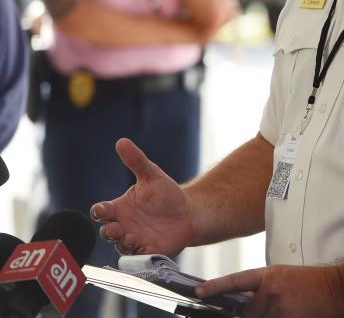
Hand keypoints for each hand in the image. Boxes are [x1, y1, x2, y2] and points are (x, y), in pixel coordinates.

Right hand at [90, 138, 192, 256]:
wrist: (188, 212)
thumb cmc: (166, 194)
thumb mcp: (151, 175)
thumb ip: (136, 160)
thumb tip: (122, 141)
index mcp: (119, 208)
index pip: (101, 212)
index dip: (99, 211)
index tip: (103, 209)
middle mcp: (123, 225)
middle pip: (106, 232)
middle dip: (108, 231)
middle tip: (116, 228)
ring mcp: (134, 240)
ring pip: (120, 246)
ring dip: (123, 243)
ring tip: (132, 237)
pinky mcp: (147, 251)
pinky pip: (138, 258)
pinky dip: (138, 255)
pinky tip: (144, 249)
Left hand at [196, 265, 343, 317]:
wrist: (340, 289)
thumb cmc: (316, 283)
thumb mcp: (287, 278)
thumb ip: (265, 289)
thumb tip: (247, 303)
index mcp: (270, 275)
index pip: (236, 281)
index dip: (215, 286)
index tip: (197, 291)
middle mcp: (270, 291)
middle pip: (247, 312)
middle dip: (254, 314)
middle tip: (278, 306)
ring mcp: (278, 307)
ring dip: (269, 316)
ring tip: (291, 308)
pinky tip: (294, 312)